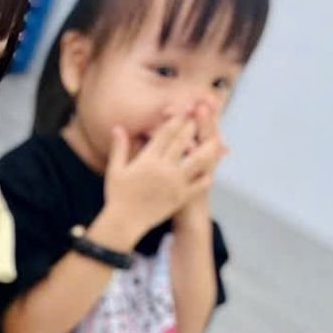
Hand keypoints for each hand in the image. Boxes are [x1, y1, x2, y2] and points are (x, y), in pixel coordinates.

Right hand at [104, 111, 226, 240]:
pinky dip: (206, 178)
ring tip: (217, 141)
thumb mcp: (115, 170)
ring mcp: (174, 183)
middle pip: (182, 142)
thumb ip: (120, 148)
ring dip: (208, 149)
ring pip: (197, 161)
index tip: (185, 110)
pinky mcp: (180, 197)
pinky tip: (211, 172)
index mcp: (147, 160)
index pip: (165, 134)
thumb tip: (118, 128)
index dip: (177, 119)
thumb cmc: (117, 196)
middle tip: (202, 117)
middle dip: (193, 127)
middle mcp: (163, 169)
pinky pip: (198, 185)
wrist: (124, 222)